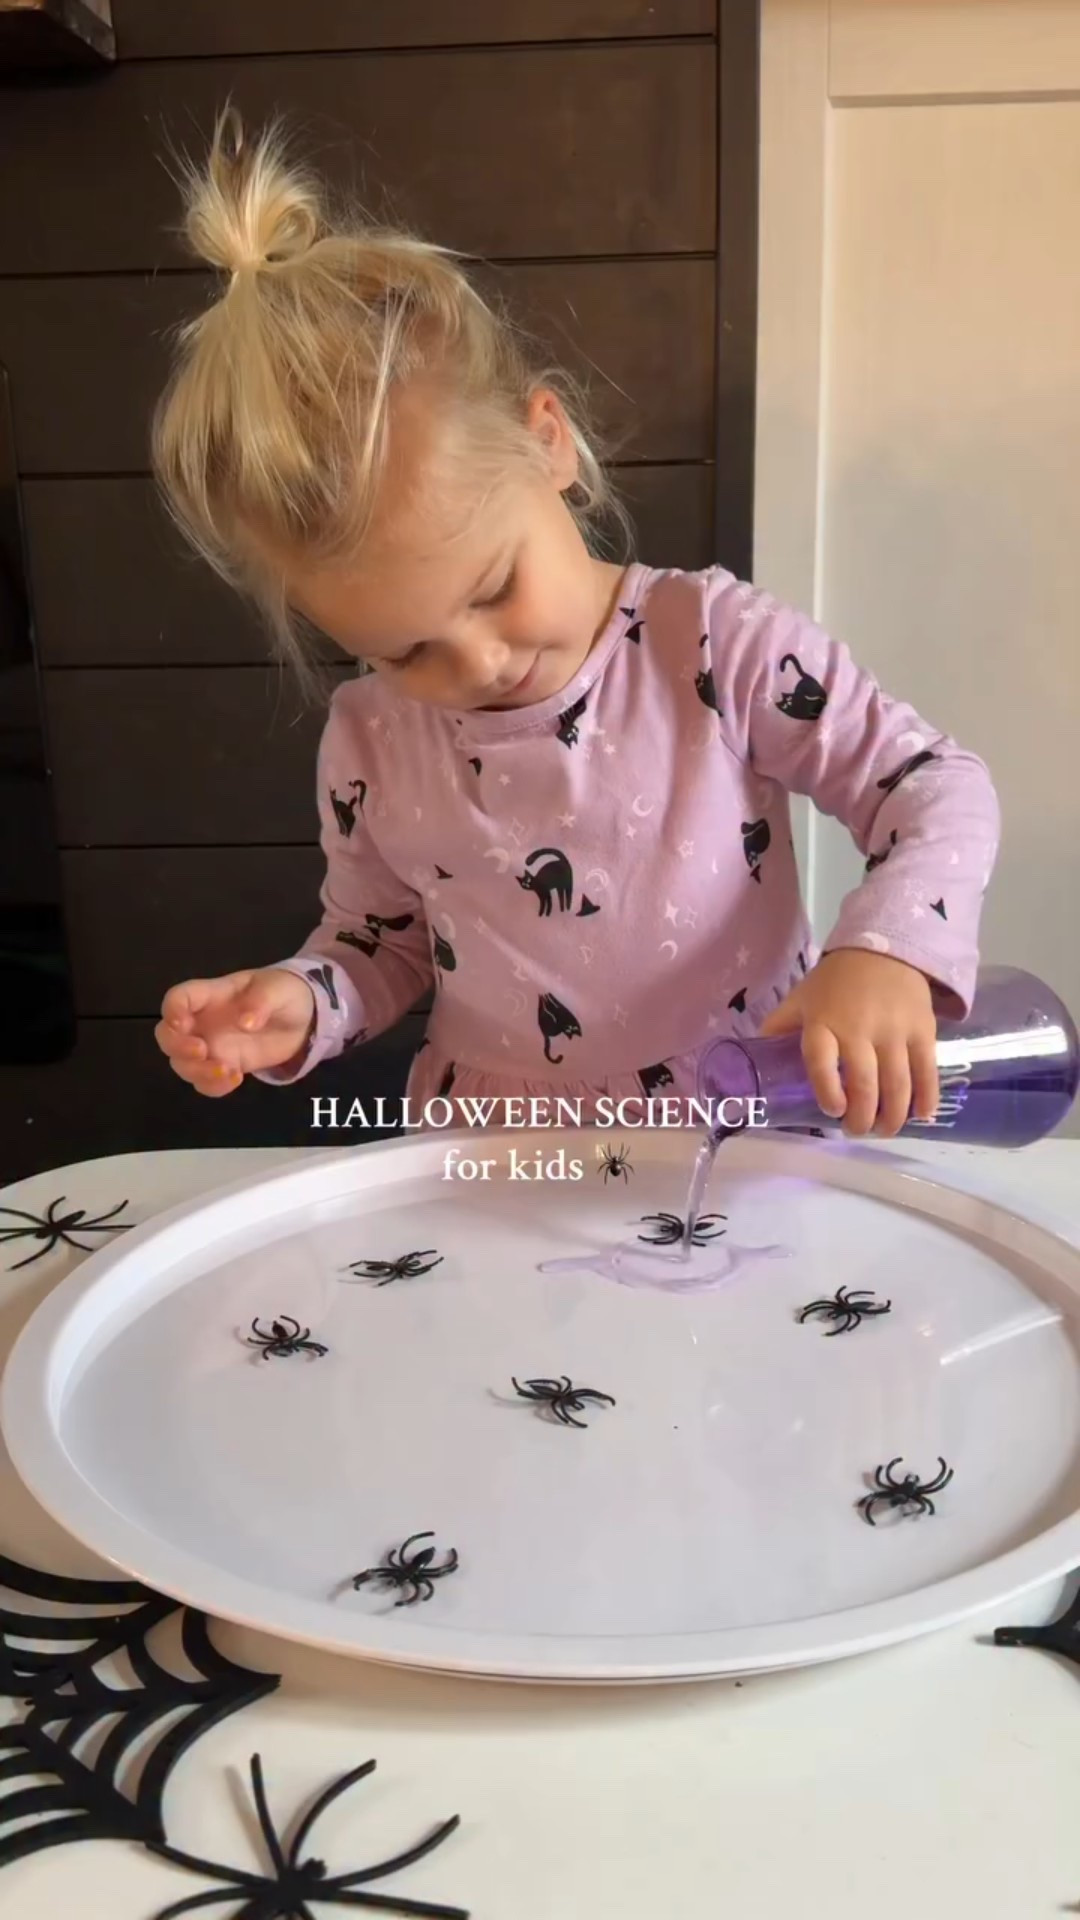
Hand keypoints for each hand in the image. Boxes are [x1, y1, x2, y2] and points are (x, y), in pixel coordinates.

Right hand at [155, 968, 316, 1095]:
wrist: (304, 1018)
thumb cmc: (284, 993)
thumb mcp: (277, 989)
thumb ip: (260, 1002)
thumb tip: (245, 1023)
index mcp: (211, 995)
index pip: (178, 998)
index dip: (172, 1010)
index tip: (182, 1024)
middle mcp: (203, 1022)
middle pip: (167, 1036)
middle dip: (177, 1047)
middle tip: (202, 1051)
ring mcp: (212, 1046)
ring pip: (182, 1064)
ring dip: (196, 1071)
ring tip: (229, 1071)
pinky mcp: (225, 1066)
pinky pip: (205, 1082)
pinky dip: (213, 1086)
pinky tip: (237, 1079)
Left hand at [759, 950, 938, 1137]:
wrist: (885, 949)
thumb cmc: (836, 983)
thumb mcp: (801, 1000)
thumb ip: (779, 1029)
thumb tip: (751, 1063)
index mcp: (823, 1022)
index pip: (820, 1060)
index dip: (827, 1090)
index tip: (833, 1111)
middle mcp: (859, 1028)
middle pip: (863, 1082)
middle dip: (862, 1118)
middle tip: (857, 1130)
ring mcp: (894, 1031)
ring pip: (896, 1083)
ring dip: (892, 1116)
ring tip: (884, 1130)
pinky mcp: (922, 1030)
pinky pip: (926, 1071)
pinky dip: (926, 1098)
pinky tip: (921, 1116)